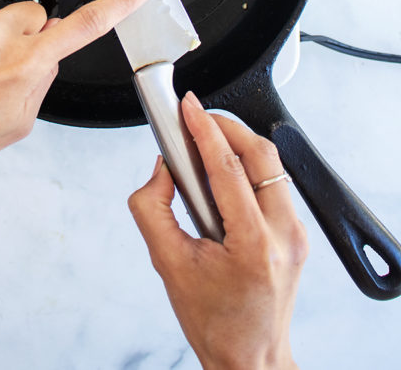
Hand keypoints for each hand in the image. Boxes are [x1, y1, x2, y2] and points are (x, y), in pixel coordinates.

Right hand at [128, 92, 307, 369]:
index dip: (204, 129)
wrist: (248, 356)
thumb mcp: (166, 263)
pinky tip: (222, 173)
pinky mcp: (297, 232)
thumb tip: (162, 168)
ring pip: (270, 165)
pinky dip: (246, 167)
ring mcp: (295, 233)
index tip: (188, 106)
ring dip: (236, 145)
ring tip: (204, 144)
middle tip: (195, 118)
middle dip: (225, 126)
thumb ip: (152, 208)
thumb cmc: (211, 318)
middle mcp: (283, 235)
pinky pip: (273, 182)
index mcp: (252, 245)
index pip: (228, 168)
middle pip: (260, 154)